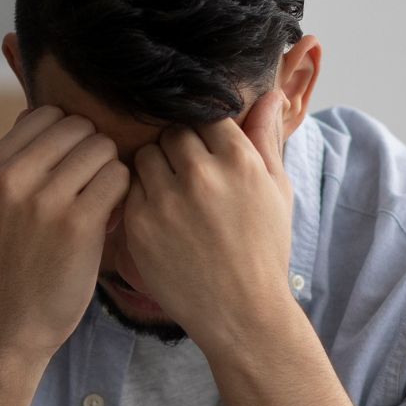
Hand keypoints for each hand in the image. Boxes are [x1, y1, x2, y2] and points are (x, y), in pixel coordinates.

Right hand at [0, 105, 129, 364]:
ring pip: (102, 149)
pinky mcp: (79, 224)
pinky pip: (118, 179)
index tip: (71, 163)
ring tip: (101, 199)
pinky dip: (121, 194)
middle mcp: (14, 178)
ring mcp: (46, 200)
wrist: (10, 323)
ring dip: (110, 171)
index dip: (67, 135)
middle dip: (92, 151)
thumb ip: (10, 163)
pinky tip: (110, 216)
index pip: (44, 115)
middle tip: (92, 183)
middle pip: (78, 127)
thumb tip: (33, 114)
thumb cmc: (7, 264)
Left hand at [122, 92, 298, 350]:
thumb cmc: (264, 251)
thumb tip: (271, 93)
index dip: (206, 136)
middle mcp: (201, 175)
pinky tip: (160, 218)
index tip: (208, 155)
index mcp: (239, 161)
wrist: (241, 312)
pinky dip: (140, 197)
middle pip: (172, 132)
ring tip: (173, 197)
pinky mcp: (139, 224)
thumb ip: (266, 139)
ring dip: (155, 169)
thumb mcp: (277, 192)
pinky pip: (129, 188)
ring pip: (145, 156)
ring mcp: (166, 200)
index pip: (208, 117)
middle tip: (188, 178)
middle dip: (178, 150)